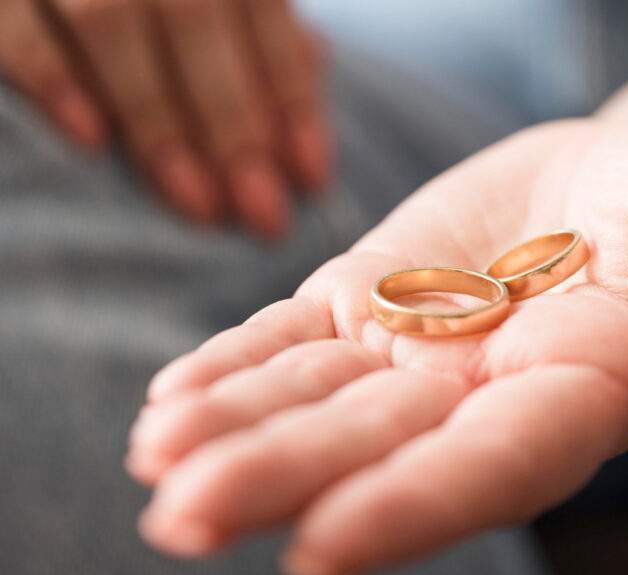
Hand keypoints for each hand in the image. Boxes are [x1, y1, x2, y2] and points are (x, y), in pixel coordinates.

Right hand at [0, 0, 329, 236]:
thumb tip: (309, 91)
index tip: (311, 177)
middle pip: (194, 18)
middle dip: (234, 125)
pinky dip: (51, 76)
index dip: (290, 94)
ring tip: (199, 204)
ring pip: (109, 23)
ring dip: (159, 123)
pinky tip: (91, 140)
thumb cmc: (166, 1)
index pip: (260, 7)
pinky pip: (12, 23)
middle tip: (263, 214)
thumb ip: (264, 31)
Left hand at [126, 118, 627, 574]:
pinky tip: (173, 404)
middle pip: (380, 448)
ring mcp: (421, 352)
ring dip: (236, 432)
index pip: (493, 467)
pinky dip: (236, 369)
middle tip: (182, 518)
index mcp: (580, 396)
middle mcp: (486, 396)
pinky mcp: (374, 299)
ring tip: (155, 460)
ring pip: (320, 401)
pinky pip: (296, 341)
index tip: (319, 546)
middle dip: (283, 482)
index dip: (414, 504)